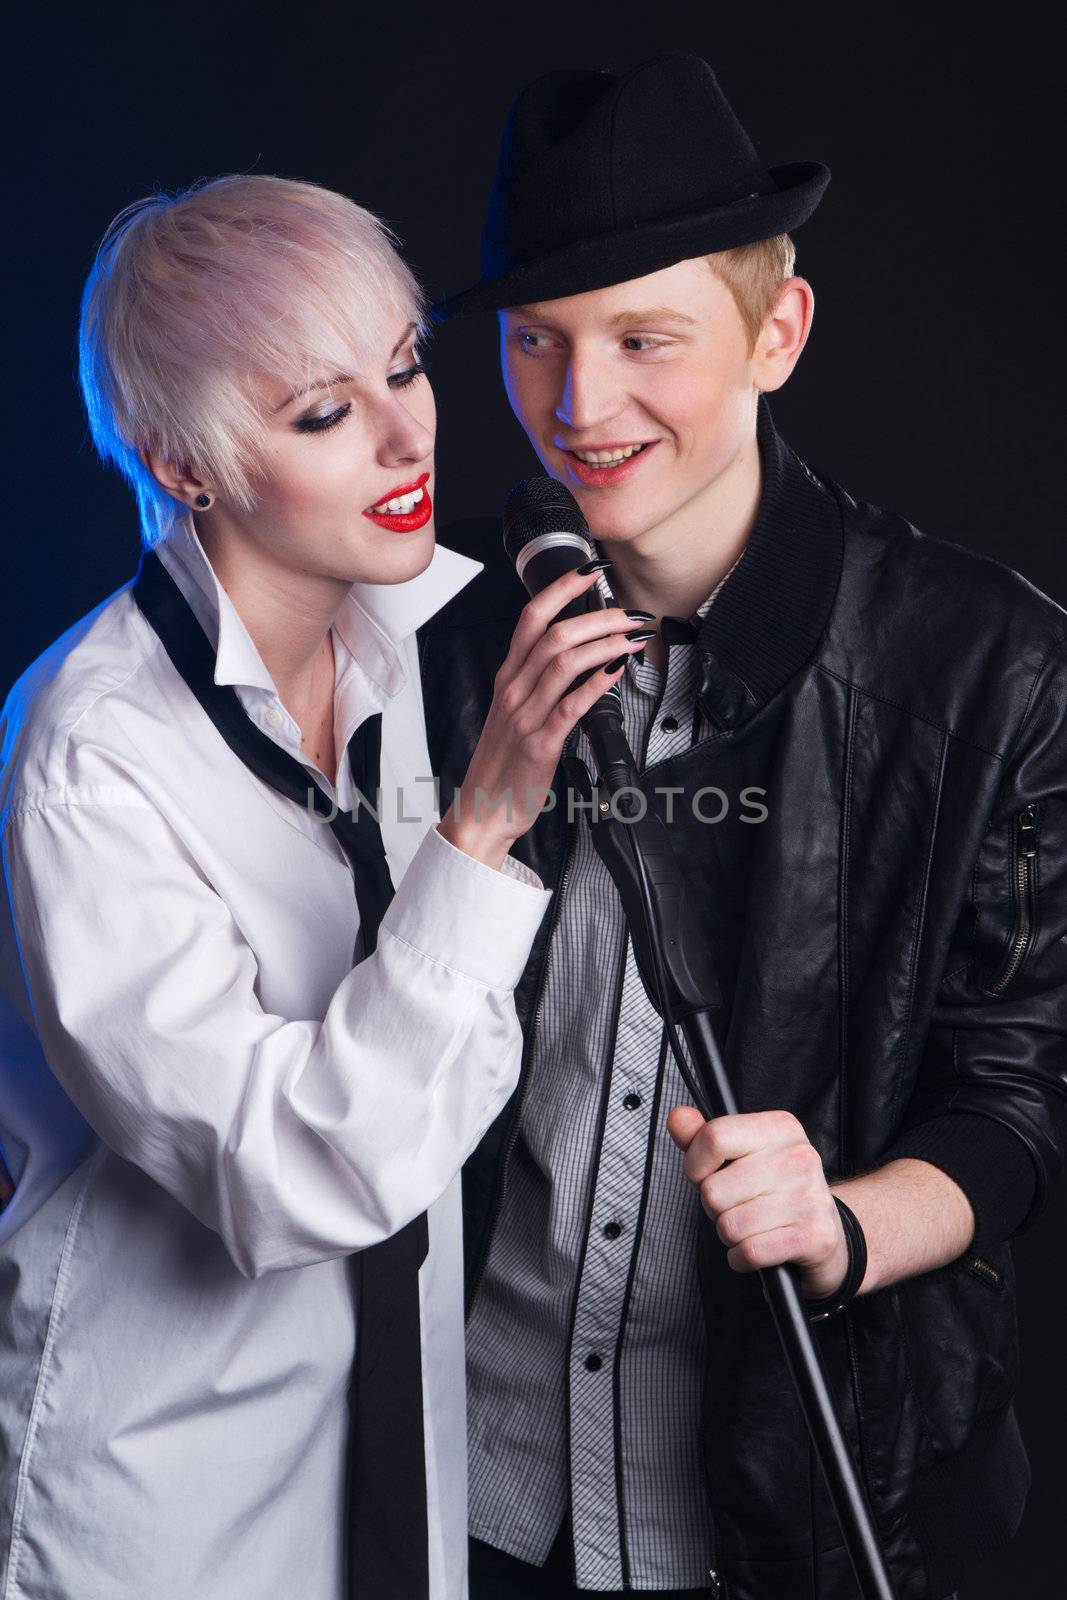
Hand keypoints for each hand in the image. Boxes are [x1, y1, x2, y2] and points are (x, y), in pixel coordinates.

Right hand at [437, 566, 645, 867]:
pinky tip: (616, 671)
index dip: (561, 589)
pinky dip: (596, 683)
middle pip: (554, 634)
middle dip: (597, 616)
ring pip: (563, 661)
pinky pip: (570, 705)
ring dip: (604, 643)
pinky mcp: (540, 743)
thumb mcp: (515, 711)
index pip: (531, 618)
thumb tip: (576, 656)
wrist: (484, 808)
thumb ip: (538, 682)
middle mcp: (514, 689)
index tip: (591, 572)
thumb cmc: (504, 763)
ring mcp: (525, 715)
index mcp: (508, 677)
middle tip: (629, 614)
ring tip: (632, 638)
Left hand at [667, 1107, 852, 1299]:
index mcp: (780, 1128)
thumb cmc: (774, 1191)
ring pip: (728, 1225)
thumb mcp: (740, 1155)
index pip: (714, 1138)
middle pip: (713, 1190)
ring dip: (730, 1234)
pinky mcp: (812, 1236)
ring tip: (752, 1225)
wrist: (826, 1233)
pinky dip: (743, 1257)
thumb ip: (703, 1137)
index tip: (705, 1175)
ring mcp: (808, 1196)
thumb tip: (678, 1118)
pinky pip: (749, 1252)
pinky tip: (759, 1247)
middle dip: (715, 1207)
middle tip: (739, 1205)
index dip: (695, 1165)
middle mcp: (798, 1157)